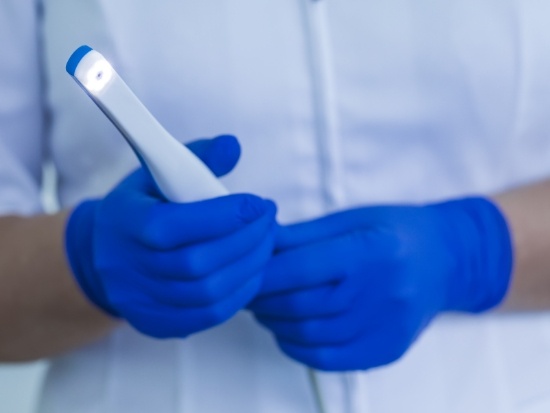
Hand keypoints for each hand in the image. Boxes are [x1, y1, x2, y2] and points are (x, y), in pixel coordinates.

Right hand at [66, 135, 277, 337]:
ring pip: (208, 293)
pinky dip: (240, 293)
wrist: (104, 254)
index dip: (223, 216)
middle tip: (269, 221)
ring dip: (249, 267)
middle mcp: (127, 267)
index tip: (258, 203)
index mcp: (124, 223)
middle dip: (246, 240)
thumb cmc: (142, 207)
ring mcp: (140, 302)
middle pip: (196, 264)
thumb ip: (197, 157)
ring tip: (267, 243)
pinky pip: (208, 315)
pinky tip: (253, 270)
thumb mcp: (158, 173)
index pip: (173, 226)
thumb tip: (233, 146)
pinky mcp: (156, 323)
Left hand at [250, 198, 512, 370]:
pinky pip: (328, 359)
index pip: (300, 269)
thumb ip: (302, 235)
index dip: (263, 274)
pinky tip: (288, 331)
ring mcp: (385, 327)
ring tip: (265, 308)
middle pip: (300, 305)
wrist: (445, 260)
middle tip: (247, 290)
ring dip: (275, 323)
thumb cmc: (395, 232)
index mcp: (369, 251)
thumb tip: (258, 243)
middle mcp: (380, 292)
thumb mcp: (350, 220)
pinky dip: (297, 347)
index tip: (243, 271)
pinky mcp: (385, 350)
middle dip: (262, 299)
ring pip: (309, 335)